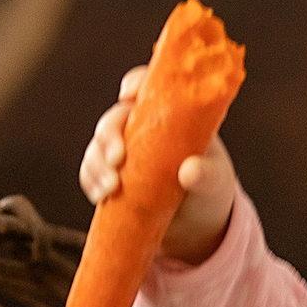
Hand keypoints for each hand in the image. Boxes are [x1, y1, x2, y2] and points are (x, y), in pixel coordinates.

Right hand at [78, 63, 239, 265]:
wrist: (196, 222)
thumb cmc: (210, 188)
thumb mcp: (215, 180)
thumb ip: (207, 174)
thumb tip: (189, 171)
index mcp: (170, 114)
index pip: (149, 87)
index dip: (135, 84)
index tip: (128, 95)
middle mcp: (142, 127)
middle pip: (115, 117)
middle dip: (109, 134)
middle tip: (117, 158)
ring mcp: (123, 151)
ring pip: (97, 145)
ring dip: (96, 163)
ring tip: (111, 188)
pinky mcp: (111, 175)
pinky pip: (91, 172)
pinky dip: (91, 181)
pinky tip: (101, 195)